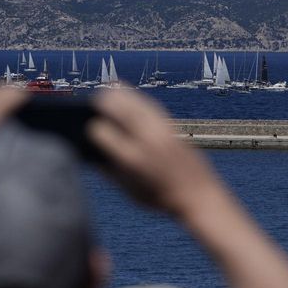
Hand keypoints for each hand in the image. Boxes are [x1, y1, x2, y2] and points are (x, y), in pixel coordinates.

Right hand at [87, 88, 225, 216]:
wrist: (198, 195)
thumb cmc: (161, 197)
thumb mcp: (131, 192)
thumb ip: (110, 173)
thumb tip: (92, 157)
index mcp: (131, 160)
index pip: (104, 134)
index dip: (93, 130)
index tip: (89, 129)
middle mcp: (146, 142)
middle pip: (121, 111)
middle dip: (105, 103)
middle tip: (94, 101)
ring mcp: (161, 132)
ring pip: (137, 104)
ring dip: (121, 95)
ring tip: (108, 90)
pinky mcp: (173, 128)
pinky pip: (151, 106)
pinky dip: (138, 99)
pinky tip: (131, 96)